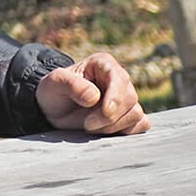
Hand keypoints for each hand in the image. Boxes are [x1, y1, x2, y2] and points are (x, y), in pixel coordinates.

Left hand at [35, 52, 150, 135]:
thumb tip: (94, 96)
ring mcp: (126, 97)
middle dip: (109, 117)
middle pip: (130, 99)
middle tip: (87, 124)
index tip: (105, 112)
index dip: (115, 97)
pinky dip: (126, 131)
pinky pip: (142, 124)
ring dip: (114, 126)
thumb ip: (70, 84)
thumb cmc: (54, 92)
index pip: (120, 78)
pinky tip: (106, 130)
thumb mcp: (53, 84)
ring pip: (136, 114)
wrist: (55, 110)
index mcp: (103, 63)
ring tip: (91, 126)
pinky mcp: (131, 115)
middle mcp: (118, 78)